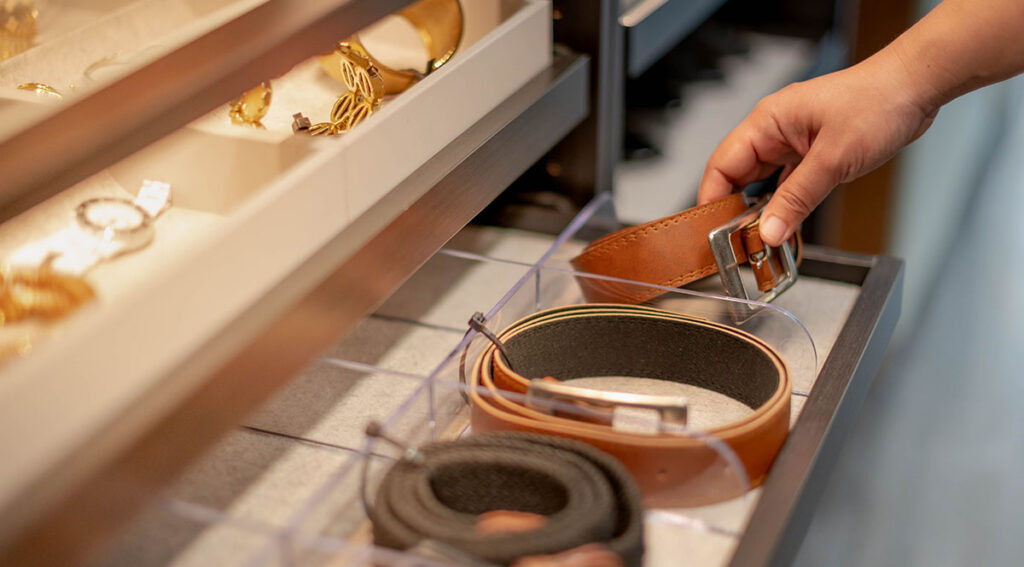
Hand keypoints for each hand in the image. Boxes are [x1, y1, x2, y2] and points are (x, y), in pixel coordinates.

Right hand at [698, 56, 936, 245]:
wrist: (917, 87)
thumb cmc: (878, 102)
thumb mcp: (833, 159)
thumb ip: (797, 200)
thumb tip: (769, 231)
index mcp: (767, 122)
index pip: (722, 165)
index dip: (712, 200)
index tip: (712, 232)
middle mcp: (775, 131)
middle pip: (738, 178)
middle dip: (735, 212)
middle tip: (739, 245)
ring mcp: (793, 142)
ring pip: (763, 183)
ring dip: (762, 211)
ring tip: (761, 241)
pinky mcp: (812, 153)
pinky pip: (787, 184)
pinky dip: (784, 205)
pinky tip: (785, 225)